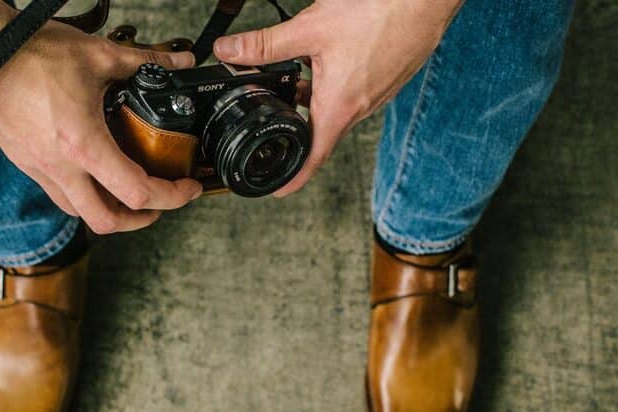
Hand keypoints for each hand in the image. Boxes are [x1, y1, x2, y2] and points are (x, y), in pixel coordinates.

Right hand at [0, 20, 202, 233]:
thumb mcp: (99, 55)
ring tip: (129, 195)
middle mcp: (61, 167)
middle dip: (140, 220)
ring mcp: (40, 169)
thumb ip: (145, 61)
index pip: (137, 192)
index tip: (186, 187)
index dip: (171, 197)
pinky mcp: (26, 164)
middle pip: (107, 221)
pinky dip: (84, 196)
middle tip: (158, 204)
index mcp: (84, 145)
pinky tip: (95, 175)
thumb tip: (178, 59)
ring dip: (110, 212)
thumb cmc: (31, 55)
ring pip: (80, 213)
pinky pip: (60, 196)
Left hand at [214, 0, 462, 196]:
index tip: (279, 189)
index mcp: (340, 107)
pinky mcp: (388, 78)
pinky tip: (334, 52)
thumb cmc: (381, 12)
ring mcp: (377, 94)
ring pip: (338, 105)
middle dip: (297, 117)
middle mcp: (361, 108)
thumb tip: (229, 53)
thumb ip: (265, 44)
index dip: (294, 178)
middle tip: (278, 103)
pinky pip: (356, 90)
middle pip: (321, 127)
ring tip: (307, 64)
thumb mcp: (310, 29)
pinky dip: (338, 80)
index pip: (313, 157)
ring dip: (318, 93)